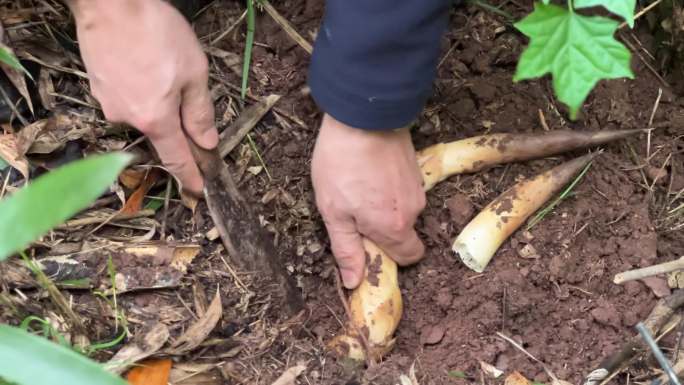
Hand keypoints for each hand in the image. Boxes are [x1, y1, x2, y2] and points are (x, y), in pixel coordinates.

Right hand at [68, 0, 217, 194]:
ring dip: (156, 100)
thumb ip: (200, 112)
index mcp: (155, 120)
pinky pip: (126, 96)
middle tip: (186, 94)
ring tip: (163, 68)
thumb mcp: (194, 73)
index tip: (197, 190)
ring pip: (142, 112)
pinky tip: (145, 65)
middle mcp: (127, 119)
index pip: (176, 159)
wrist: (109, 1)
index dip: (189, 176)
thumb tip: (208, 142)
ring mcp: (107, 103)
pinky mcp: (96, 86)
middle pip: (159, 132)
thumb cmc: (156, 33)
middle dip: (175, 123)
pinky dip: (139, 88)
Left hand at [312, 114, 425, 288]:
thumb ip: (347, 249)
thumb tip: (354, 281)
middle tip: (353, 209)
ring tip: (357, 184)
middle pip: (404, 232)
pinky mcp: (416, 166)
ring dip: (383, 205)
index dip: (388, 256)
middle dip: (382, 228)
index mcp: (394, 228)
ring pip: (403, 209)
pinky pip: (403, 188)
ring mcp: (417, 186)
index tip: (367, 243)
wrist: (363, 114)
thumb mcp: (334, 212)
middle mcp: (413, 210)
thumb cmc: (342, 164)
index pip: (409, 258)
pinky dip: (388, 186)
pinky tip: (368, 170)